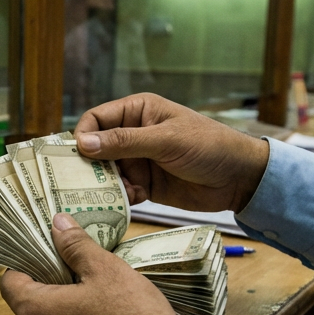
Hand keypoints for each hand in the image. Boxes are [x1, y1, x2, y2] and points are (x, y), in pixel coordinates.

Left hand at [0, 213, 186, 314]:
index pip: (10, 283)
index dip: (25, 266)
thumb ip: (76, 246)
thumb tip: (58, 223)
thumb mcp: (106, 271)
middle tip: (81, 276)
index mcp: (34, 312)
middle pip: (29, 308)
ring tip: (97, 303)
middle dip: (50, 290)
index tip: (47, 257)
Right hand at [74, 93, 269, 213]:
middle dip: (86, 165)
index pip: (96, 119)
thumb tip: (83, 144)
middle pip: (95, 148)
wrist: (240, 178)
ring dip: (100, 185)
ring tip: (96, 197)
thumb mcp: (166, 140)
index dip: (83, 136)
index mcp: (137, 111)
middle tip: (74, 183)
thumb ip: (125, 141)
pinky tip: (125, 203)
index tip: (75, 157)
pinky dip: (118, 199)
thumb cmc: (209, 146)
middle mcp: (133, 134)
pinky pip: (121, 192)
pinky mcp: (144, 185)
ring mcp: (138, 161)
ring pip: (105, 173)